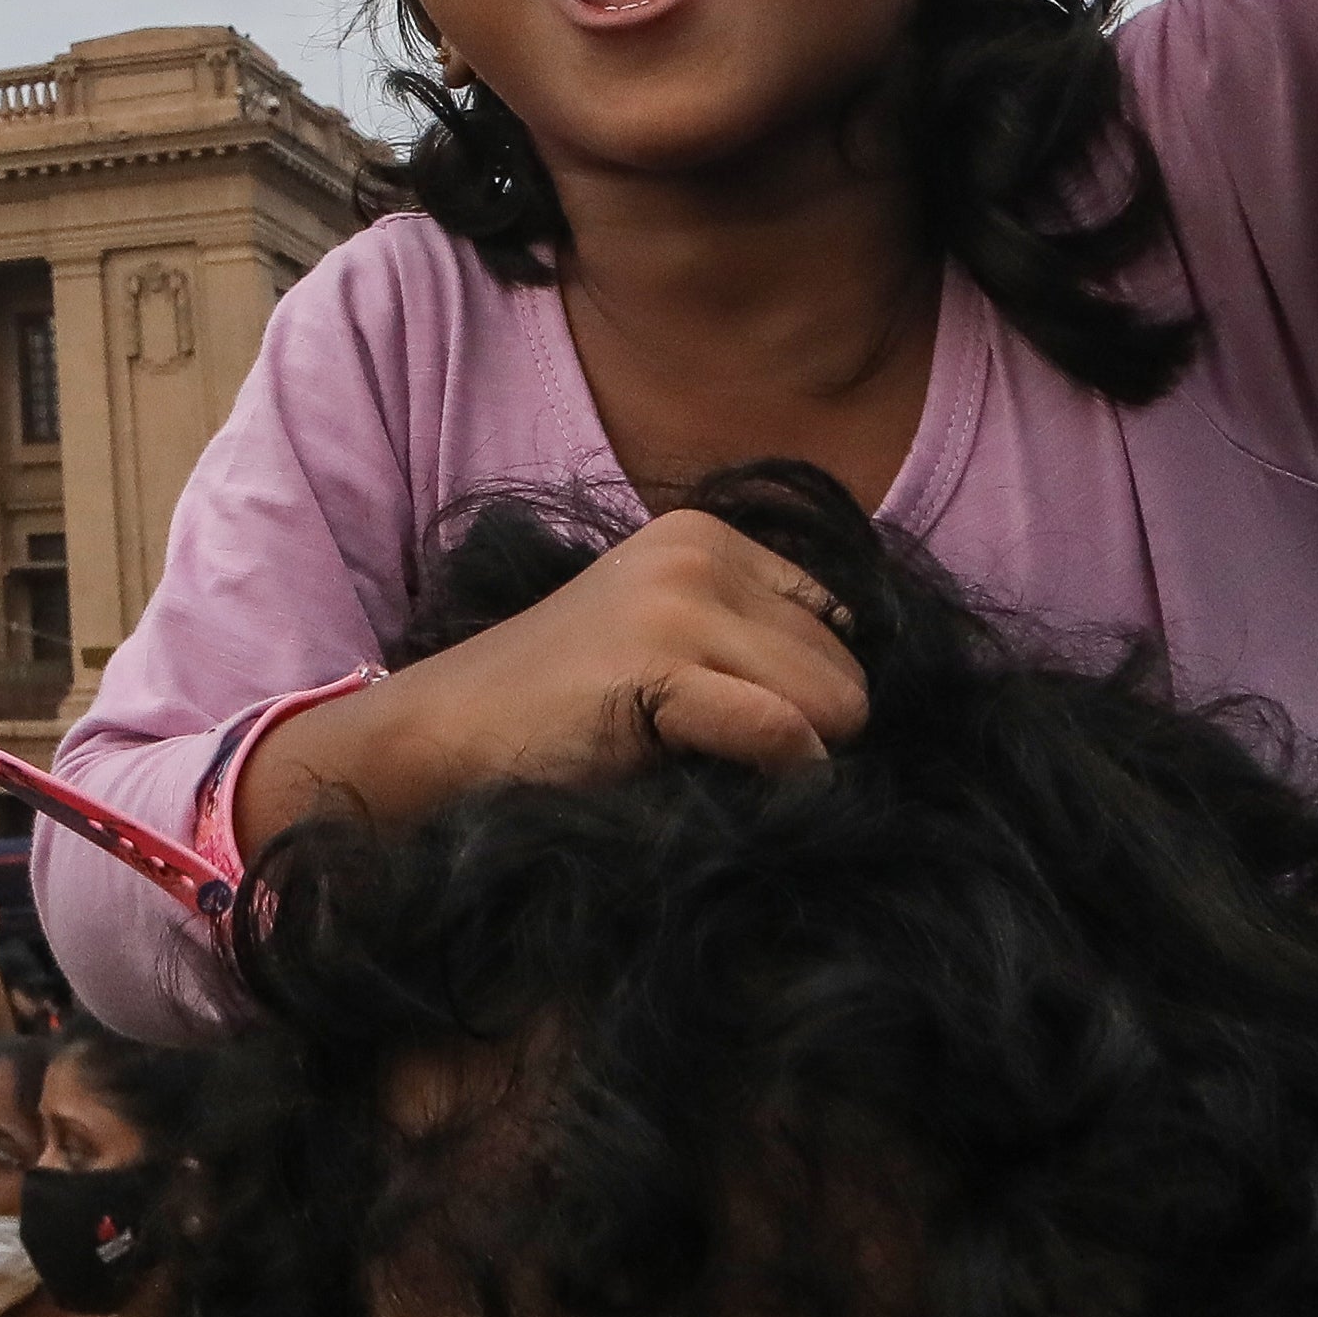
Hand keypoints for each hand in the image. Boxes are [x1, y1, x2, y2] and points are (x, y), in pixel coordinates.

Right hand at [234, 508, 869, 851]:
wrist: (444, 734)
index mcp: (707, 534)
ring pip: (834, 708)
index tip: (738, 724)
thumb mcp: (667, 636)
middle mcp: (699, 551)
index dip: (808, 697)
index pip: (845, 630)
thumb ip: (758, 642)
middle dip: (807, 733)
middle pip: (851, 674)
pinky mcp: (658, 667)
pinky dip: (776, 780)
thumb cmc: (562, 707)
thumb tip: (873, 702)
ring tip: (700, 764)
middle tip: (717, 758)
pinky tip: (708, 783)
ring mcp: (678, 603)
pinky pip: (786, 736)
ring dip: (790, 763)